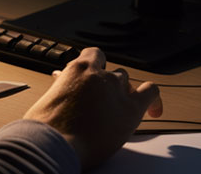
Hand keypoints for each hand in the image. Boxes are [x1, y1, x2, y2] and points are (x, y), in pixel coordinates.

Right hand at [23, 47, 162, 169]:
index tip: (92, 78)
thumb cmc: (45, 127)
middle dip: (107, 85)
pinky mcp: (132, 108)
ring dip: (124, 93)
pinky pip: (151, 92)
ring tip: (118, 112)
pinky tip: (154, 111)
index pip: (93, 56)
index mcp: (77, 69)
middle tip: (102, 103)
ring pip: (127, 81)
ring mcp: (117, 89)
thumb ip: (61, 85)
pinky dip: (154, 100)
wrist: (55, 143)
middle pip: (111, 72)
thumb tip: (60, 79)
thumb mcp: (49, 97)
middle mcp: (100, 75)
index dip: (94, 67)